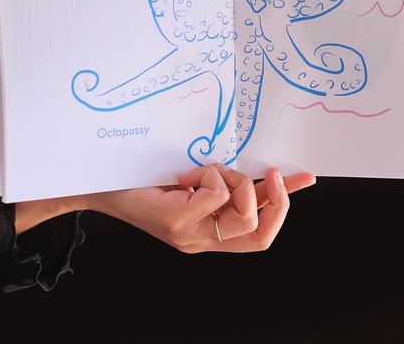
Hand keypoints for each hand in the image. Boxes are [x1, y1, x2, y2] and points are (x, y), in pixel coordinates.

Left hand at [82, 164, 315, 252]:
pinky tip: (186, 174)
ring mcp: (191, 235)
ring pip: (243, 213)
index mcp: (209, 234)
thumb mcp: (194, 178)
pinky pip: (216, 194)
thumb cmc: (143, 179)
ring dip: (234, 181)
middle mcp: (203, 241)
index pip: (260, 235)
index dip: (284, 208)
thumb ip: (225, 179)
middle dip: (274, 201)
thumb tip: (262, 163)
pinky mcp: (177, 222)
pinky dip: (209, 175)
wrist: (100, 185)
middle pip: (259, 234)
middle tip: (270, 172)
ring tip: (207, 169)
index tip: (303, 176)